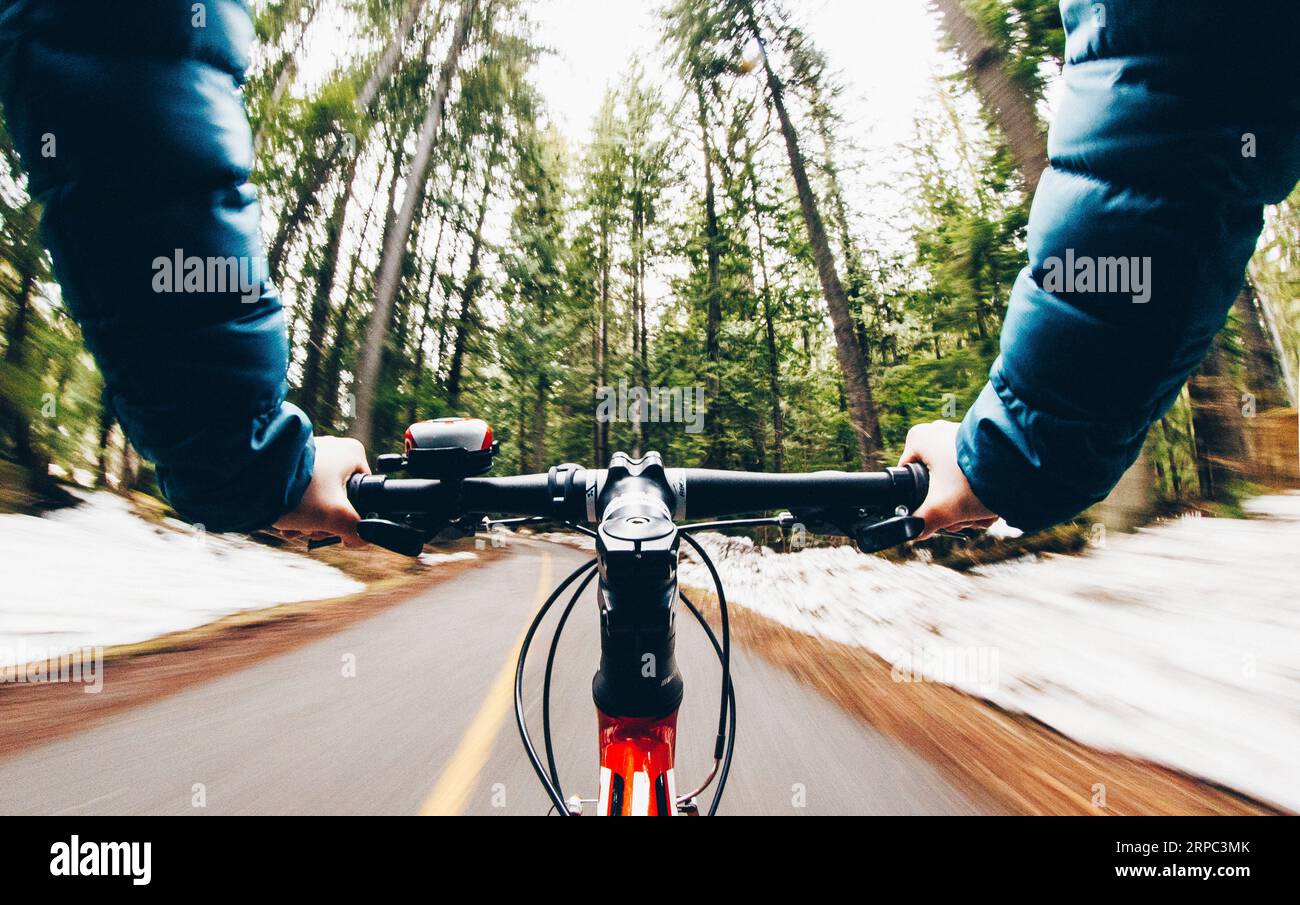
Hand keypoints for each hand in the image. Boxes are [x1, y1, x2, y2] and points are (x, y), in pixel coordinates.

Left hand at [274, 436, 370, 547]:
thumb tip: (360, 538)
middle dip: (324, 521)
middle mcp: (333, 448)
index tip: (336, 527)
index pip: (365, 492)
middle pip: (340, 497)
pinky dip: (294, 508)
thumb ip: (357, 530)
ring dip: (308, 519)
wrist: (251, 477)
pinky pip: (300, 490)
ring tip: (294, 527)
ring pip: (318, 496)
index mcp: (352, 453)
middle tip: (312, 529)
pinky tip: (284, 522)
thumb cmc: (298, 490)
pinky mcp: (290, 462)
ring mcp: (310, 454)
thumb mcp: (336, 517)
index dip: (353, 516)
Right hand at [899, 420, 996, 539]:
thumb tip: (912, 532)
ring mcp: (962, 436)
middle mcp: (939, 432)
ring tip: (981, 514)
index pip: (907, 476)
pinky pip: (974, 473)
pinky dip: (982, 491)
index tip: (934, 513)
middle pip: (934, 482)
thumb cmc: (975, 479)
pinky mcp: (983, 444)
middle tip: (961, 518)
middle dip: (950, 506)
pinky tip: (992, 505)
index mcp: (920, 439)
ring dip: (967, 503)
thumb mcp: (942, 509)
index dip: (918, 501)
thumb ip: (920, 523)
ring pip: (957, 481)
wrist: (1023, 466)